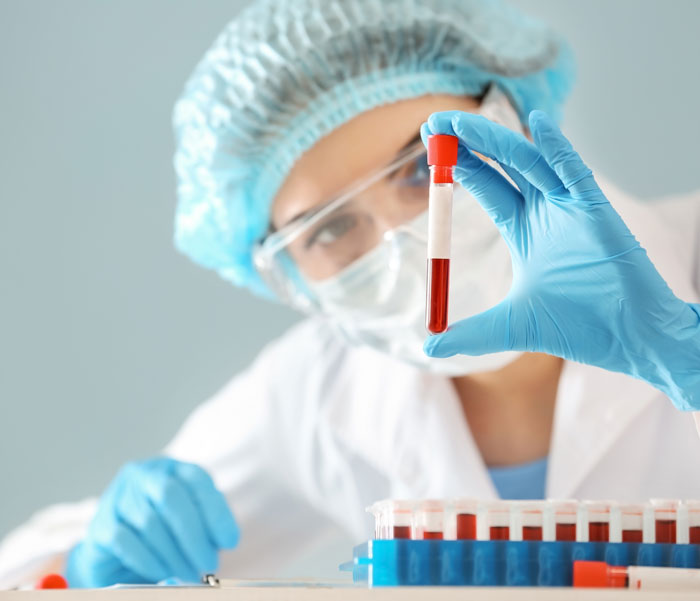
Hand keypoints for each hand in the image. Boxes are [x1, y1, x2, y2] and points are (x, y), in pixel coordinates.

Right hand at [65, 457, 238, 586]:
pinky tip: (163, 572)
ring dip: (174, 553)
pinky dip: (149, 560)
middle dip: (194, 533)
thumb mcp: (193, 520)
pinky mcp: (101, 525)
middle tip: (209, 562)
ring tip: (190, 573)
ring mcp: (118, 497)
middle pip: (170, 495)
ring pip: (150, 522)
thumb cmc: (165, 532)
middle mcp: (143, 475)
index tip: (230, 541)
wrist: (117, 549)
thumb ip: (208, 525)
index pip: (196, 479)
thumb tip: (225, 542)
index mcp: (171, 468)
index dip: (216, 511)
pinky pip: (126, 541)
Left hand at [421, 110, 699, 409]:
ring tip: (461, 122)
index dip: (459, 166)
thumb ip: (471, 334)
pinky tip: (538, 122)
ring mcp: (572, 208)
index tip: (431, 146)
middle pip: (502, 166)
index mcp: (525, 230)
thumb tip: (428, 347)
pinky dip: (558, 147)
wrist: (631, 339)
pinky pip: (575, 172)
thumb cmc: (580, 327)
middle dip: (468, 143)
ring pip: (529, 163)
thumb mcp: (511, 327)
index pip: (487, 187)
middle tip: (435, 122)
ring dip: (495, 140)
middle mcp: (546, 212)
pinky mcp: (597, 211)